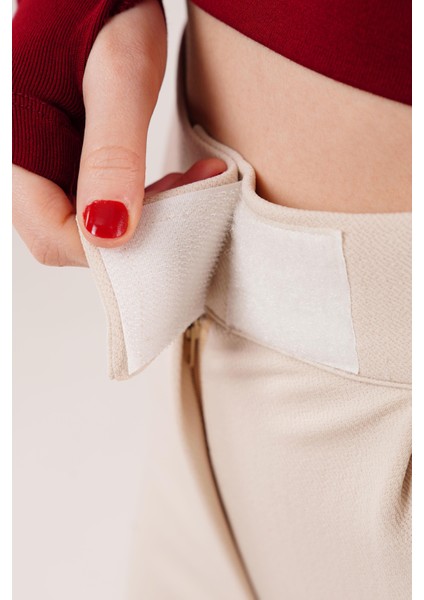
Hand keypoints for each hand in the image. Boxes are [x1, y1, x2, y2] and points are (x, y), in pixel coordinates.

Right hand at [13, 0, 225, 266]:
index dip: (109, 247)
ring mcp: (40, 162)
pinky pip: (95, 201)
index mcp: (14, 145)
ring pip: (86, 223)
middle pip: (69, 236)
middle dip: (133, 234)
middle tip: (187, 199)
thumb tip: (110, 230)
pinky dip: (136, 202)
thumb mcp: (119, 77)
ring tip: (187, 186)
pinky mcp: (63, 159)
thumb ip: (113, 153)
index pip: (53, 234)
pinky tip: (168, 184)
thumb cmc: (102, 9)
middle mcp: (20, 163)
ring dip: (141, 219)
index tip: (167, 227)